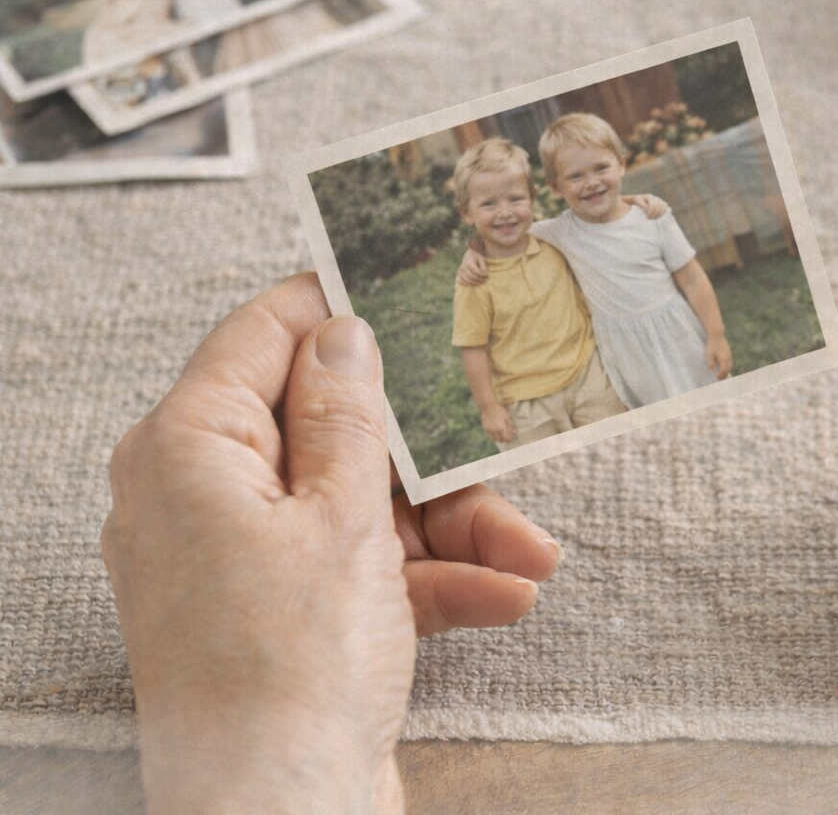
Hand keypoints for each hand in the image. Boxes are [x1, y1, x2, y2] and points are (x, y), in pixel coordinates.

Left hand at [102, 274, 562, 812]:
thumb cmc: (289, 668)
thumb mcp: (340, 518)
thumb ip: (346, 416)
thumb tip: (342, 334)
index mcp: (189, 448)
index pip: (262, 336)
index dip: (337, 307)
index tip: (408, 286)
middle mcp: (205, 496)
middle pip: (332, 431)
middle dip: (430, 449)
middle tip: (499, 432)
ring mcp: (244, 560)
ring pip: (362, 505)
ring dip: (454, 526)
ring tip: (531, 550)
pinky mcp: (283, 616)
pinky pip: (363, 571)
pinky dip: (434, 580)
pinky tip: (504, 594)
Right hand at [457, 246, 488, 286]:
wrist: (469, 254)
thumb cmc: (477, 257)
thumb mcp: (482, 260)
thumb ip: (483, 267)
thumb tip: (485, 275)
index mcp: (469, 262)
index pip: (477, 272)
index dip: (483, 275)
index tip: (488, 276)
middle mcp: (463, 267)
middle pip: (472, 277)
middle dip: (480, 280)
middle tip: (485, 280)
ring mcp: (459, 271)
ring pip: (467, 280)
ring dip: (475, 283)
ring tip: (481, 282)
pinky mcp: (458, 274)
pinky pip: (461, 281)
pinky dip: (467, 284)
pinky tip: (473, 284)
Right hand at [481, 403, 516, 441]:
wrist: (488, 406)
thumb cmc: (499, 410)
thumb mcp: (507, 417)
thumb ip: (511, 425)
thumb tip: (514, 432)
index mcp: (501, 428)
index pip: (506, 438)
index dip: (509, 439)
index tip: (511, 438)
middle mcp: (495, 431)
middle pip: (500, 440)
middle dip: (504, 439)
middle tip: (507, 436)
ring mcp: (489, 430)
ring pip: (494, 440)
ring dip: (498, 439)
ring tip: (501, 435)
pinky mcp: (485, 429)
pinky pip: (489, 437)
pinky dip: (493, 437)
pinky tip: (495, 433)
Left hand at [627, 193, 670, 218]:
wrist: (641, 200)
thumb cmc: (638, 202)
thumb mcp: (638, 202)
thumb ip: (642, 205)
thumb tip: (647, 209)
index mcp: (649, 197)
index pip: (652, 204)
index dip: (650, 211)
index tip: (647, 217)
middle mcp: (655, 198)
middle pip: (658, 206)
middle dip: (654, 213)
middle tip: (650, 219)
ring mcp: (660, 200)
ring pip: (662, 206)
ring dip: (659, 214)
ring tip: (654, 219)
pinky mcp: (662, 204)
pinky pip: (665, 208)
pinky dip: (663, 212)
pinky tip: (659, 217)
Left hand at [707, 333, 732, 378]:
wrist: (717, 335)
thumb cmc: (712, 345)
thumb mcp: (709, 354)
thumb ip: (711, 362)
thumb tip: (712, 370)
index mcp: (724, 359)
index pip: (724, 370)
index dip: (721, 375)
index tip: (717, 378)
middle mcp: (729, 358)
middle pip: (728, 369)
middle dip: (724, 375)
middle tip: (719, 380)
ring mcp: (730, 355)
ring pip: (730, 366)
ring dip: (726, 372)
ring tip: (721, 376)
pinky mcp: (729, 353)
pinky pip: (729, 363)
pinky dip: (727, 367)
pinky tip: (724, 369)